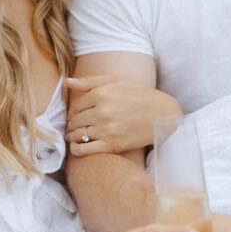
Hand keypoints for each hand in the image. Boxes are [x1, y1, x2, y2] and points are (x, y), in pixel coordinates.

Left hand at [66, 75, 180, 154]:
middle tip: (72, 127)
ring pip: (78, 134)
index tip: (75, 115)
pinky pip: (84, 150)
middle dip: (72, 124)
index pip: (77, 105)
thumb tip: (67, 82)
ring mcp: (108, 129)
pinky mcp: (113, 145)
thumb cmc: (141, 95)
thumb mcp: (118, 80)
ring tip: (73, 136)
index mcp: (103, 94)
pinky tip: (75, 148)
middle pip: (76, 120)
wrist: (163, 115)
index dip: (73, 111)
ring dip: (72, 136)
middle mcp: (103, 111)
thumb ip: (91, 81)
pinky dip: (76, 150)